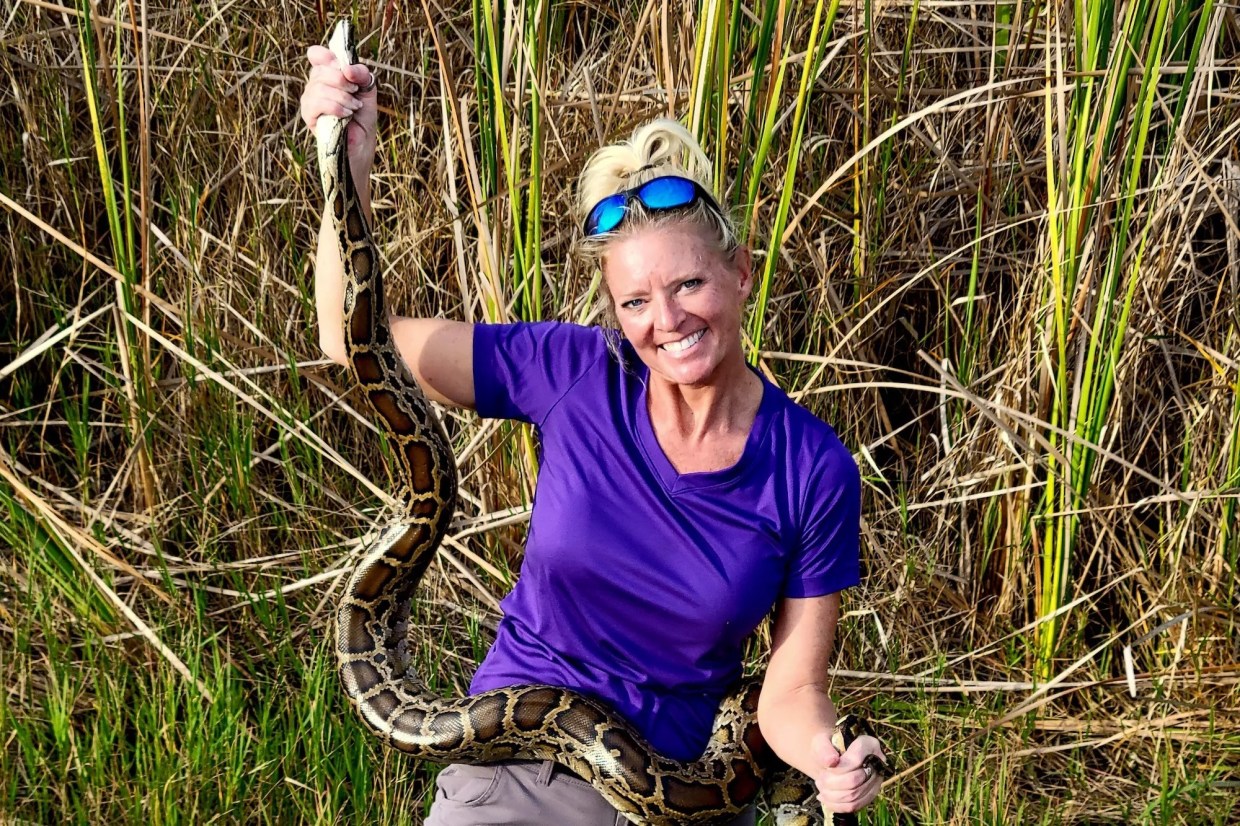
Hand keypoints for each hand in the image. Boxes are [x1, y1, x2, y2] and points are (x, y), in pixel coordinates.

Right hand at [300, 44, 377, 181]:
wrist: (361, 150)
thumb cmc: (363, 123)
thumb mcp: (368, 94)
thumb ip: (362, 76)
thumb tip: (347, 68)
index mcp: (329, 78)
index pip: (316, 56)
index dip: (324, 55)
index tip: (340, 64)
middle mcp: (316, 87)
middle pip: (320, 70)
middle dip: (341, 79)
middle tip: (355, 93)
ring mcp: (310, 102)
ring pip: (317, 87)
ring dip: (341, 96)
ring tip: (353, 108)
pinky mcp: (309, 118)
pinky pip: (315, 103)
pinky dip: (334, 106)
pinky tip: (346, 115)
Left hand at [811, 729, 884, 813]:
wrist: (832, 759)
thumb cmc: (828, 748)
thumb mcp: (821, 742)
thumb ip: (824, 749)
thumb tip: (831, 762)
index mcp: (868, 744)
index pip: (856, 759)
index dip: (838, 768)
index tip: (825, 768)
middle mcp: (877, 763)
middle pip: (854, 781)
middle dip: (832, 783)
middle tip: (820, 779)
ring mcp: (876, 780)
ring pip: (854, 796)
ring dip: (833, 795)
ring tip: (821, 787)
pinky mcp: (870, 795)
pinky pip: (855, 806)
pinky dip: (837, 805)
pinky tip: (825, 798)